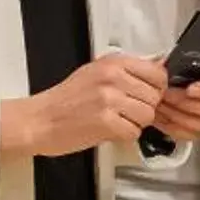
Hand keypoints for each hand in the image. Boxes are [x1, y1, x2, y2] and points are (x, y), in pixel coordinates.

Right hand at [1, 53, 166, 157]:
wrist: (39, 120)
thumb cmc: (66, 100)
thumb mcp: (96, 73)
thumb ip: (128, 71)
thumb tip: (159, 67)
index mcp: (113, 63)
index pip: (158, 73)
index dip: (156, 89)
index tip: (145, 95)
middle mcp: (113, 77)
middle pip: (155, 97)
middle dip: (145, 108)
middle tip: (125, 112)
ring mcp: (109, 99)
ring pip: (147, 115)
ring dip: (135, 123)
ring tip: (116, 121)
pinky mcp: (106, 122)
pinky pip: (134, 132)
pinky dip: (124, 136)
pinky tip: (109, 130)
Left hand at [150, 68, 199, 143]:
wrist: (159, 87)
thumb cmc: (171, 73)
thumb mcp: (175, 62)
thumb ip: (177, 65)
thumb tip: (169, 71)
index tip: (190, 89)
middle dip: (188, 103)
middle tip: (168, 95)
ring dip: (179, 115)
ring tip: (161, 104)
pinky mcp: (197, 131)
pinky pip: (190, 135)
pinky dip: (172, 126)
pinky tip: (160, 116)